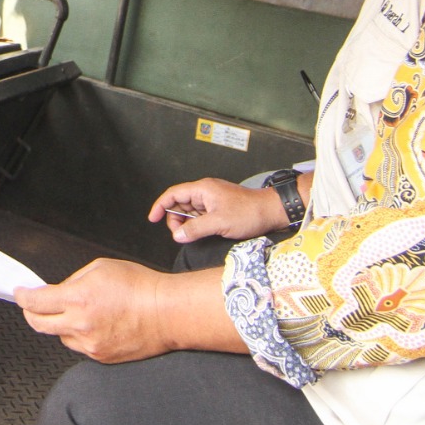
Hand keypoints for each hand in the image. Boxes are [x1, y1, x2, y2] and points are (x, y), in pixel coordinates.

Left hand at [16, 258, 172, 362]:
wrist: (167, 313)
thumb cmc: (140, 287)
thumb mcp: (101, 268)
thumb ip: (73, 280)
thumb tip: (58, 291)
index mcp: (78, 298)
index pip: (36, 302)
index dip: (23, 297)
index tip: (20, 293)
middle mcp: (80, 325)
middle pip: (38, 324)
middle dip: (30, 313)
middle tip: (32, 306)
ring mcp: (90, 344)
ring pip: (60, 336)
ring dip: (59, 324)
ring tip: (79, 311)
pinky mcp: (100, 356)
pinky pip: (79, 346)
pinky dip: (79, 335)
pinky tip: (94, 323)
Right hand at [148, 177, 287, 242]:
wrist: (272, 212)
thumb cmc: (249, 213)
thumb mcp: (219, 223)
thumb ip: (195, 229)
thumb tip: (178, 235)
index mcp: (203, 189)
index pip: (173, 194)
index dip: (160, 206)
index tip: (153, 219)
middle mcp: (205, 192)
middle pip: (180, 203)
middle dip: (176, 219)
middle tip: (181, 235)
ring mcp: (213, 200)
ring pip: (190, 211)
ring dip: (188, 223)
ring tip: (194, 234)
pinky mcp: (219, 208)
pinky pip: (201, 215)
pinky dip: (198, 224)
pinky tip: (203, 232)